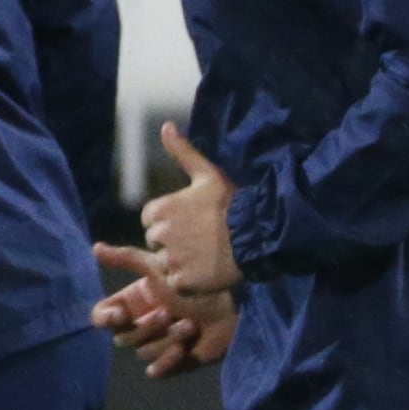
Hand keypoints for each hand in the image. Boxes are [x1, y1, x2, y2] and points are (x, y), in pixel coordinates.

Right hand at [95, 242, 234, 378]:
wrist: (232, 301)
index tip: (121, 314)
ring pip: (144, 352)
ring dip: (166, 339)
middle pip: (123, 338)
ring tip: (190, 325)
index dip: (106, 319)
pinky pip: (156, 370)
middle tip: (168, 312)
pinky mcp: (173, 361)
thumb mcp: (158, 268)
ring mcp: (156, 344)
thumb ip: (127, 259)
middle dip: (146, 327)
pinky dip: (166, 362)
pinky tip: (182, 349)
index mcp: (132, 305)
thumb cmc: (194, 282)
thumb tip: (95, 248)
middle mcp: (139, 326)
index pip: (102, 318)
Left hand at [141, 123, 241, 303]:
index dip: (171, 222)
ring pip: (167, 264)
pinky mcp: (182, 281)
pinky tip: (207, 270)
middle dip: (174, 242)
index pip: (151, 221)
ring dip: (182, 262)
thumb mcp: (207, 174)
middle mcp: (159, 234)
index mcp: (158, 210)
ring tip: (207, 255)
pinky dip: (190, 280)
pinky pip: (177, 283)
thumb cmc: (232, 203)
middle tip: (202, 239)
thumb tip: (166, 126)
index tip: (193, 222)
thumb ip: (182, 152)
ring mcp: (170, 259)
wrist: (257, 235)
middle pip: (157, 243)